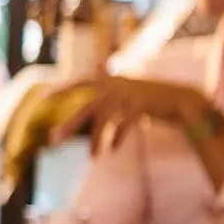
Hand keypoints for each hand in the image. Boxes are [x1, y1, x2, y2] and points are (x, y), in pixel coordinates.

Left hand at [48, 76, 217, 144]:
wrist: (180, 97)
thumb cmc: (147, 95)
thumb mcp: (126, 85)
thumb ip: (108, 80)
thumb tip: (94, 66)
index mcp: (110, 80)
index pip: (80, 82)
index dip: (62, 88)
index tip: (43, 97)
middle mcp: (116, 86)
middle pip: (87, 108)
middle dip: (71, 126)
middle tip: (54, 140)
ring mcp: (128, 95)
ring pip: (104, 119)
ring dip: (96, 140)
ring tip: (92, 157)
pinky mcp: (141, 105)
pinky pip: (124, 124)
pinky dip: (118, 138)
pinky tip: (113, 149)